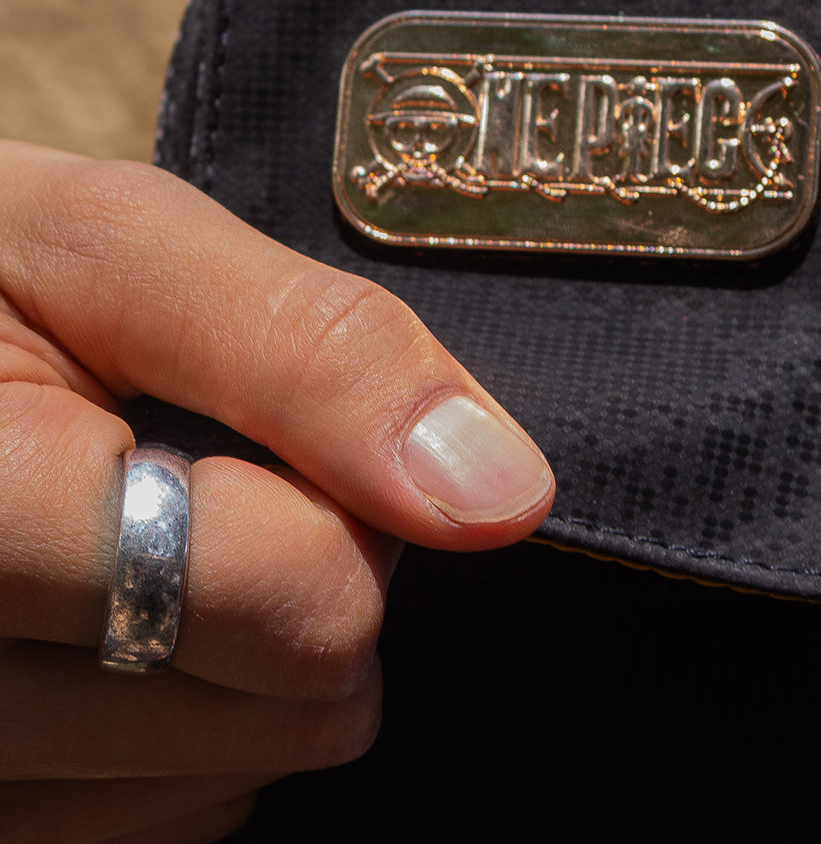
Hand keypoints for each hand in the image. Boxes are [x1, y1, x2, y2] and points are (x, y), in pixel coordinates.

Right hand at [0, 141, 554, 841]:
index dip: (338, 498)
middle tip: (191, 477)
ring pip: (239, 778)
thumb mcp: (112, 248)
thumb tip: (499, 493)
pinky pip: (173, 816)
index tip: (266, 430)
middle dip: (298, 574)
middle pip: (294, 709)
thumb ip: (310, 352)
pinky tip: (106, 622)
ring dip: (238, 655)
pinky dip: (177, 723)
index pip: (301, 603)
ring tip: (131, 542)